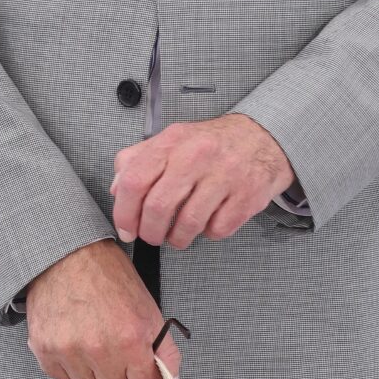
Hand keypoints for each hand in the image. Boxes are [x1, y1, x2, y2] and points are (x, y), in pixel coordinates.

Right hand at [25, 239, 181, 378]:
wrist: (69, 254)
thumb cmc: (110, 279)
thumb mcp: (149, 310)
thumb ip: (165, 351)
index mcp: (130, 340)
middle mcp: (98, 350)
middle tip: (119, 359)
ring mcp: (68, 351)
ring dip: (94, 375)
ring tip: (94, 345)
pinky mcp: (44, 348)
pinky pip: (61, 378)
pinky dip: (69, 366)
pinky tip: (74, 343)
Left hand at [111, 114, 293, 250]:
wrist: (261, 139)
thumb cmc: (210, 145)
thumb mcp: (170, 141)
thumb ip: (137, 161)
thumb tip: (116, 189)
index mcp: (172, 142)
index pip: (134, 180)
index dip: (124, 212)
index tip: (126, 229)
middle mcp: (197, 156)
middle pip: (158, 207)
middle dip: (149, 232)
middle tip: (152, 236)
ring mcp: (224, 176)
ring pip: (188, 225)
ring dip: (177, 238)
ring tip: (178, 234)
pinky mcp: (246, 196)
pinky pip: (217, 230)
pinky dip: (208, 233)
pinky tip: (209, 221)